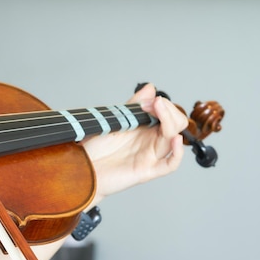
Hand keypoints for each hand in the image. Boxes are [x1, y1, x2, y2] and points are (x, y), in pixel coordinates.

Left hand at [82, 83, 188, 203]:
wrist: (82, 168)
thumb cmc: (95, 148)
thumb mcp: (113, 120)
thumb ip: (132, 106)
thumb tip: (150, 88)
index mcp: (145, 131)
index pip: (169, 115)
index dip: (163, 105)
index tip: (148, 101)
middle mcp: (151, 143)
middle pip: (176, 125)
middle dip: (169, 110)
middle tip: (152, 104)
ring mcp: (150, 157)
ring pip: (173, 139)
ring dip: (170, 121)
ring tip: (158, 109)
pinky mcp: (146, 171)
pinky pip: (170, 165)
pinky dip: (177, 153)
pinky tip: (174, 139)